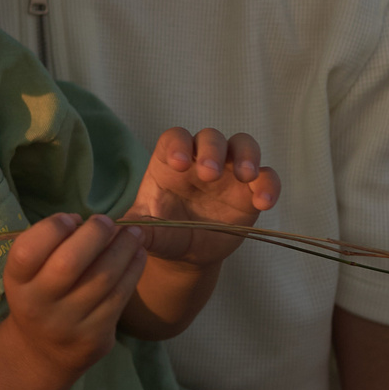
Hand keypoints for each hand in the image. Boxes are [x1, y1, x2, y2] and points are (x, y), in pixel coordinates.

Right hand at [1, 211, 147, 381]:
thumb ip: (49, 247)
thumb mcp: (29, 275)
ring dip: (123, 248)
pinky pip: (119, 297)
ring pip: (103, 278)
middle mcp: (38, 304)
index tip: (71, 218)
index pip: (28, 251)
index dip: (52, 228)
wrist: (44, 352)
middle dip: (95, 234)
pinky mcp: (95, 336)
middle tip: (107, 221)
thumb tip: (87, 223)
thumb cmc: (39, 297)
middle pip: (69, 263)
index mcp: (17, 282)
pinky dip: (133, 270)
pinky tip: (138, 254)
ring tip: (133, 232)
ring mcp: (67, 323)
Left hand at [123, 128, 279, 267]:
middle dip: (212, 149)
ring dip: (247, 156)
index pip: (174, 138)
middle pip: (210, 136)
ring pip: (243, 145)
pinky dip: (269, 185)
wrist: (188, 253)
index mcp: (170, 162)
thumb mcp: (149, 232)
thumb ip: (139, 229)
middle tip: (209, 173)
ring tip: (245, 176)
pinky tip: (264, 202)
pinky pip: (267, 178)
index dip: (177, 144)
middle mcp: (201, 160)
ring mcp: (229, 172)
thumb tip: (119, 231)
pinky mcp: (250, 191)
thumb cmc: (163, 232)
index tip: (178, 164)